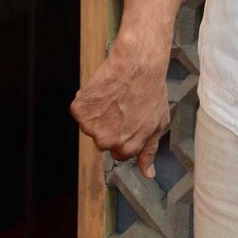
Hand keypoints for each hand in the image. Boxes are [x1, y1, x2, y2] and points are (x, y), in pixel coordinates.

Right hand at [71, 33, 169, 179]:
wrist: (139, 64)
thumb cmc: (152, 90)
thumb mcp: (158, 123)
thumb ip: (150, 151)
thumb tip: (148, 174)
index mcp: (126, 148)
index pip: (118, 152)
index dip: (124, 133)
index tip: (129, 118)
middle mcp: (107, 141)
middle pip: (102, 140)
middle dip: (110, 125)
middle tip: (123, 105)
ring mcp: (91, 126)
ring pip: (90, 124)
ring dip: (98, 112)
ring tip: (115, 95)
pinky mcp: (79, 110)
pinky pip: (80, 109)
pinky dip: (88, 99)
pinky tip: (103, 89)